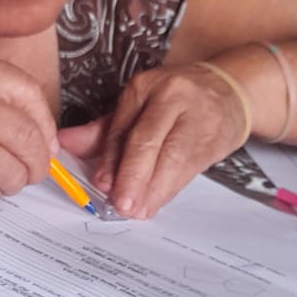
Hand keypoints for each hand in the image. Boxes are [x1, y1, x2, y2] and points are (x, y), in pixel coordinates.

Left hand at [58, 63, 247, 218]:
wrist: (230, 91)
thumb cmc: (177, 101)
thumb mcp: (139, 106)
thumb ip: (104, 130)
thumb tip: (66, 144)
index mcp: (146, 87)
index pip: (123, 126)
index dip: (111, 159)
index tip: (101, 184)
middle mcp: (172, 98)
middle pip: (149, 140)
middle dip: (134, 176)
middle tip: (122, 204)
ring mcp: (197, 117)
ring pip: (173, 158)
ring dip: (154, 189)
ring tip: (139, 210)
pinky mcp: (215, 139)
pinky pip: (189, 169)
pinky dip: (170, 189)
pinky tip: (157, 201)